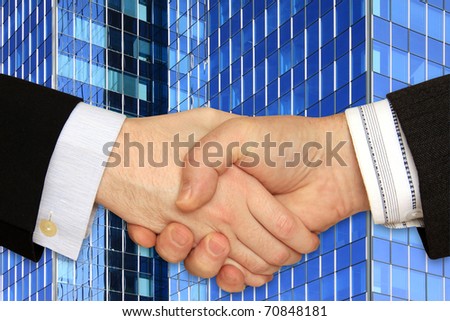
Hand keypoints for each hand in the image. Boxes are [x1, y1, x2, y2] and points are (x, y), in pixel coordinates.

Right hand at [95, 108, 318, 289]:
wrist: (333, 165)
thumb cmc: (287, 143)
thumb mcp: (238, 132)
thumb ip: (204, 157)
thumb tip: (184, 204)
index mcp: (210, 181)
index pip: (167, 209)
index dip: (152, 222)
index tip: (149, 225)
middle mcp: (220, 209)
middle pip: (182, 242)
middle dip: (176, 246)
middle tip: (184, 232)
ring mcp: (240, 232)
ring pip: (206, 263)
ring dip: (204, 263)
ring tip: (217, 245)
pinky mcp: (260, 251)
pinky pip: (237, 276)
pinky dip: (232, 279)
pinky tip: (235, 269)